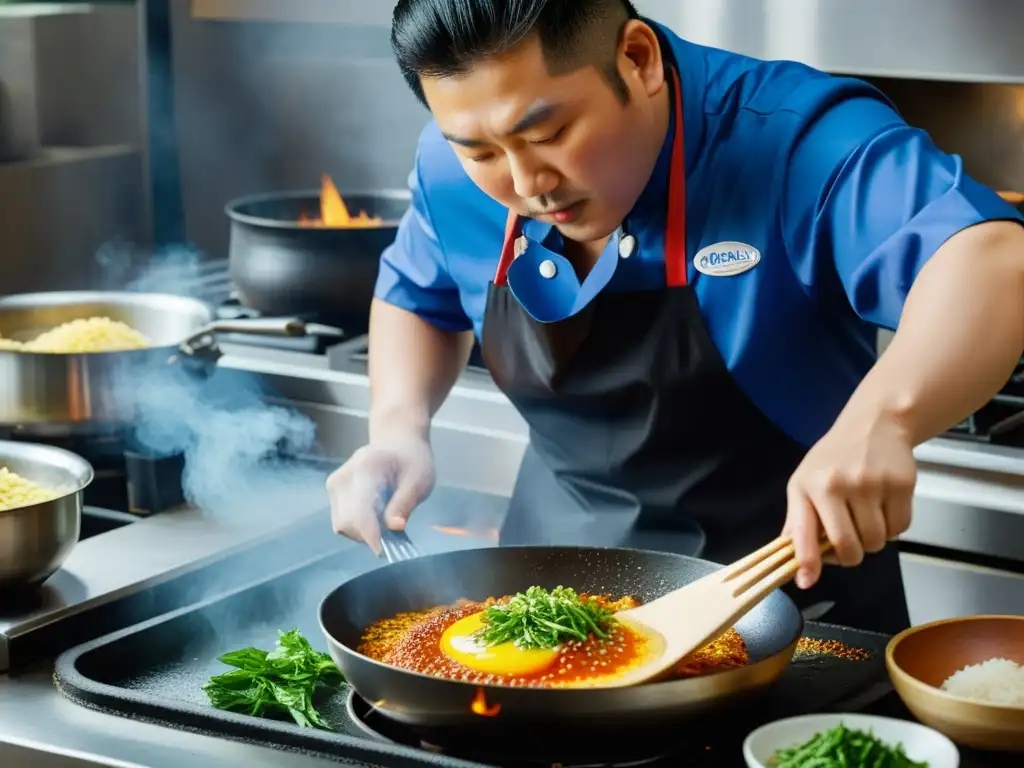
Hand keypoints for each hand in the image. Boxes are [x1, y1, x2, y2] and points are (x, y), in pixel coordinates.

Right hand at [326, 437, 434, 554]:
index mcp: (366, 469)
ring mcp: (334, 484)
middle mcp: (343, 477)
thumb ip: (405, 503)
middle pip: (348, 523)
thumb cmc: (412, 460)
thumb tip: (395, 527)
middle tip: (393, 528)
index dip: (371, 537)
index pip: (360, 512)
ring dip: (364, 532)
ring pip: (342, 525)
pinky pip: (342, 521)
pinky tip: (376, 514)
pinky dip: (359, 526)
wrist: (397, 441)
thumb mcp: (420, 479)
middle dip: (370, 535)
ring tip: (386, 516)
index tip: (385, 552)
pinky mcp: (333, 491)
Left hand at [783, 412, 915, 588]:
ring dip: (872, 540)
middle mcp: (840, 485)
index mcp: (810, 486)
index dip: (808, 562)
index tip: (806, 581)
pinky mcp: (902, 485)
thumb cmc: (833, 459)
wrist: (874, 424)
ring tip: (865, 518)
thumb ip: (798, 522)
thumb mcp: (804, 482)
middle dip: (849, 555)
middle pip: (849, 548)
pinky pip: (900, 529)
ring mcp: (873, 484)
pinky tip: (883, 508)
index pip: (807, 533)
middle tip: (847, 541)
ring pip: (877, 542)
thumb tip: (795, 565)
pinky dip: (893, 528)